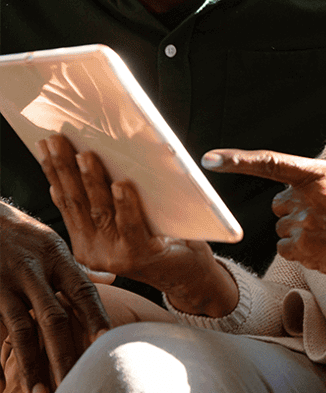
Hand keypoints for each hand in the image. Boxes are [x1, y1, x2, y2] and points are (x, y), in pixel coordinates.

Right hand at [0, 200, 108, 391]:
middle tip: (74, 381)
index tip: (108, 342)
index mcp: (56, 258)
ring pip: (21, 330)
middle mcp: (32, 272)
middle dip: (64, 352)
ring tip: (40, 390)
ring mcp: (4, 284)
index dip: (96, 316)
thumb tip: (112, 278)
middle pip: (53, 317)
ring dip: (32, 363)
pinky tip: (5, 382)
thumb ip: (79, 267)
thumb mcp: (52, 244)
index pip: (82, 291)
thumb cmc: (20, 235)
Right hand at [35, 136, 236, 317]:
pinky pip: (130, 226)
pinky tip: (122, 184)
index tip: (46, 145)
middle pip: (76, 201)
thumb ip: (105, 201)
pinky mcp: (140, 255)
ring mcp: (114, 254)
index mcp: (85, 238)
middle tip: (58, 141)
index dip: (54, 172)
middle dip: (65, 168)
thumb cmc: (161, 238)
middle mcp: (93, 248)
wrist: (188, 274)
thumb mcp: (125, 219)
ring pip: (100, 210)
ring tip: (86, 156)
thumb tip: (86, 160)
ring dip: (92, 181)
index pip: (65, 200)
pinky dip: (126, 204)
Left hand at [204, 149, 325, 318]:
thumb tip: (288, 195)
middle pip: (280, 204)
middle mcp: (310, 194)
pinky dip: (303, 252)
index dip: (237, 160)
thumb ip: (319, 185)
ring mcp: (304, 221)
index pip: (271, 163)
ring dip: (302, 234)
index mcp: (323, 173)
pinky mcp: (301, 247)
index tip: (211, 159)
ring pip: (284, 229)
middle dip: (296, 212)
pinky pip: (287, 249)